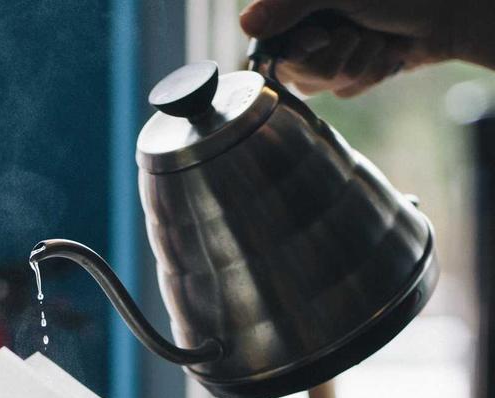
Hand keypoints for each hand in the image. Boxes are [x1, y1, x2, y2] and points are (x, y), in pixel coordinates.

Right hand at [240, 0, 494, 96]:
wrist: (451, 11)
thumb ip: (290, 4)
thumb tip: (245, 23)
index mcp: (298, 3)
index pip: (268, 44)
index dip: (295, 51)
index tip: (321, 37)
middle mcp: (309, 24)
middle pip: (294, 72)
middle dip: (332, 60)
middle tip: (356, 34)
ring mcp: (330, 47)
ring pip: (320, 85)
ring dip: (355, 66)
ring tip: (376, 39)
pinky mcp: (350, 66)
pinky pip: (344, 90)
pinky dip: (369, 74)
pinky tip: (384, 53)